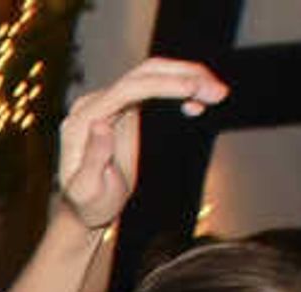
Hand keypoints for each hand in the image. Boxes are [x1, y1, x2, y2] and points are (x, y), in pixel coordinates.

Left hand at [53, 58, 226, 232]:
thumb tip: (100, 125)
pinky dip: (180, 90)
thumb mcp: (87, 191)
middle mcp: (94, 105)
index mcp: (82, 120)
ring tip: (216, 94)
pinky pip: (155, 88)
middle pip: (143, 74)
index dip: (164, 84)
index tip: (194, 89)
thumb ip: (93, 158)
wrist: (88, 207)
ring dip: (188, 78)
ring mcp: (109, 103)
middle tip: (218, 92)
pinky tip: (197, 104)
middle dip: (184, 77)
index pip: (127, 89)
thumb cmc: (88, 203)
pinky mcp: (124, 107)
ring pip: (152, 75)